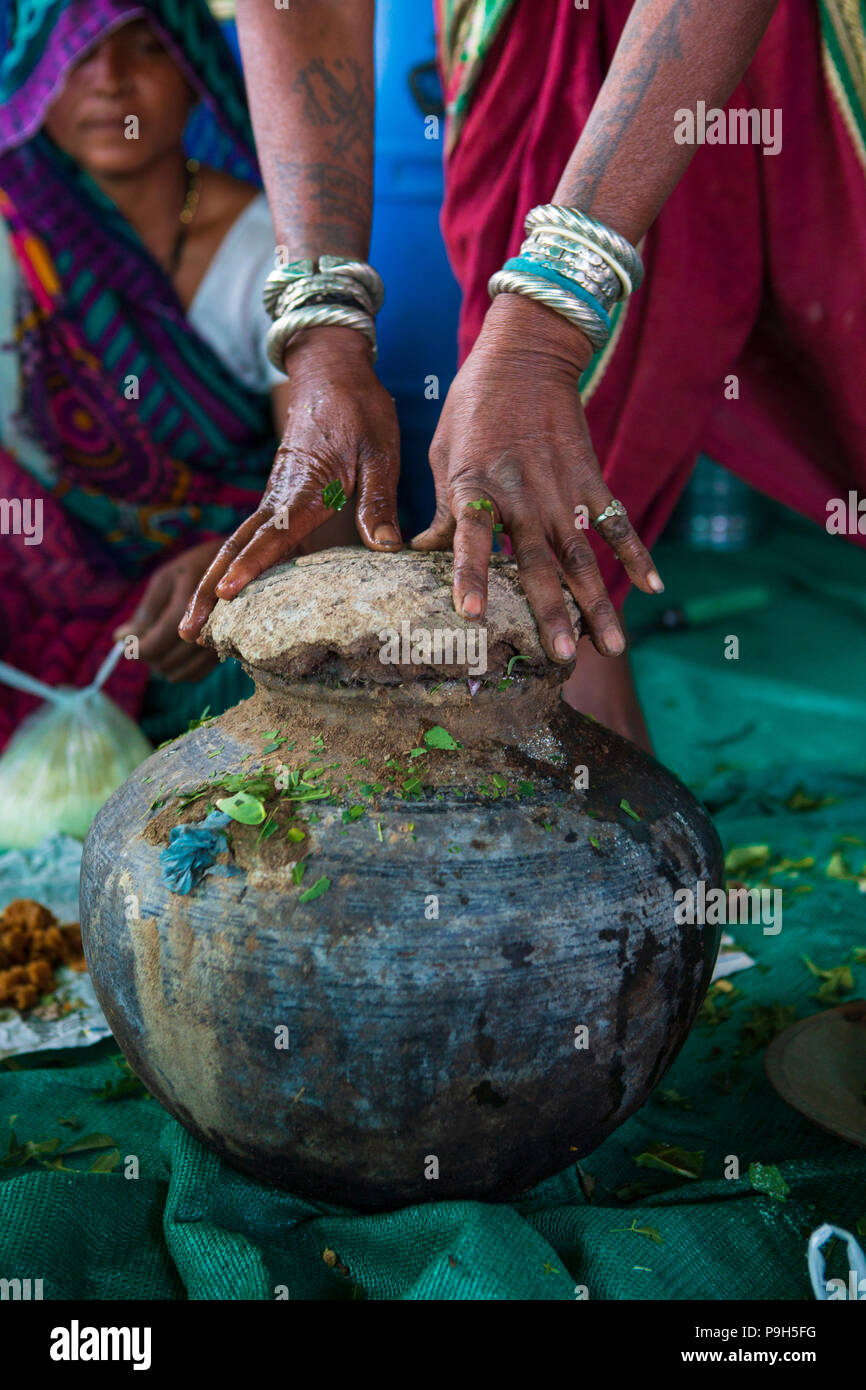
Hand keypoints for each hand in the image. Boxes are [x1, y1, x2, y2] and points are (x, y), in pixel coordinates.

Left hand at [114, 539, 223, 680]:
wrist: (241, 567)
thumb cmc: (197, 566)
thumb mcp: (166, 578)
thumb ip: (145, 610)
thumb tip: (120, 637)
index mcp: (191, 604)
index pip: (157, 642)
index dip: (137, 648)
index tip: (125, 642)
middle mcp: (209, 628)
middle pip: (166, 662)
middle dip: (148, 655)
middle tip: (142, 638)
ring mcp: (220, 643)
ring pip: (180, 673)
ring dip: (162, 664)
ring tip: (157, 644)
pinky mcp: (226, 651)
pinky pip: (196, 675)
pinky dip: (179, 669)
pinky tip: (174, 652)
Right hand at [179, 327, 400, 642]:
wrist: (332, 369)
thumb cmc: (360, 408)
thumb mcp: (380, 452)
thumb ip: (378, 501)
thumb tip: (385, 548)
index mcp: (306, 487)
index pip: (273, 534)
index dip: (251, 566)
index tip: (227, 594)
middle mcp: (280, 495)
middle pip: (235, 548)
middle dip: (209, 591)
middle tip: (188, 631)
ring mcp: (274, 496)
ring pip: (236, 544)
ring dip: (213, 583)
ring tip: (196, 626)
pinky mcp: (277, 496)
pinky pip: (251, 536)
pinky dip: (234, 566)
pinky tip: (231, 594)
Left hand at [411, 295, 662, 663]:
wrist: (527, 354)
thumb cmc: (474, 407)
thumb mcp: (445, 454)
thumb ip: (443, 510)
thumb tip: (422, 552)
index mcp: (477, 485)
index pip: (470, 537)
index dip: (470, 576)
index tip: (472, 614)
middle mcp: (522, 494)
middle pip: (538, 563)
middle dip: (552, 613)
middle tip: (563, 659)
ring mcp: (561, 490)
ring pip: (581, 557)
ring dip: (598, 603)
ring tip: (612, 646)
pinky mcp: (591, 479)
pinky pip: (615, 523)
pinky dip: (635, 553)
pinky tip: (652, 587)